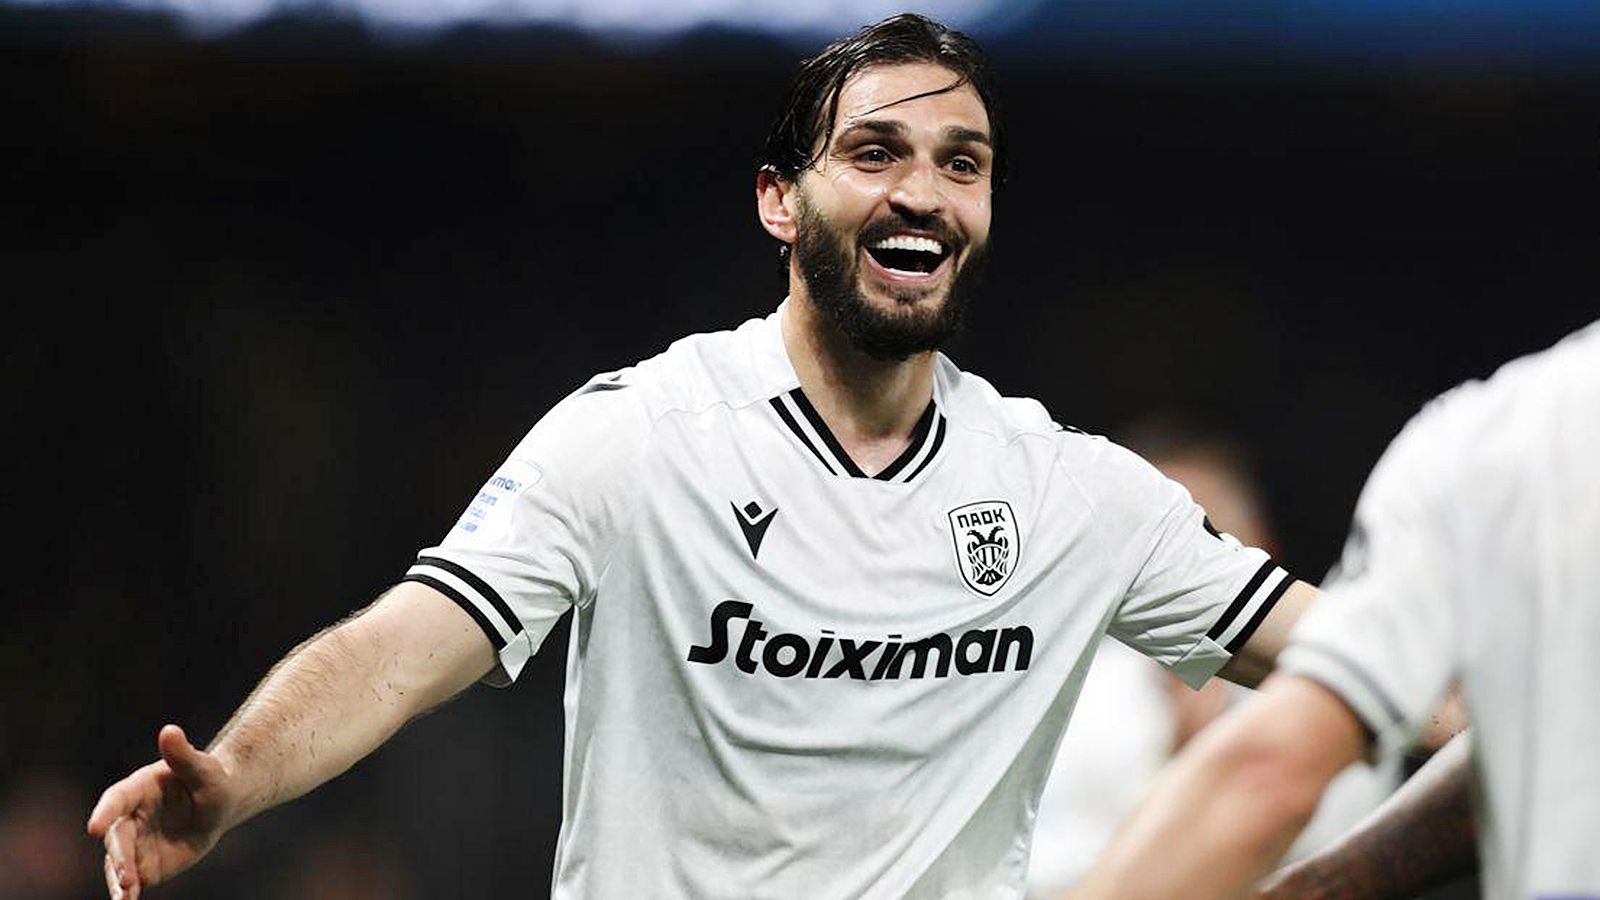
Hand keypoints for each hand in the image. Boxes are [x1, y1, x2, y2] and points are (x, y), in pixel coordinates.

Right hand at [86, 725, 240, 898]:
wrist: (219, 804)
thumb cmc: (212, 780)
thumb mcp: (204, 769)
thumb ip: (184, 755)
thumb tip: (170, 730)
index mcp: (137, 789)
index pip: (116, 800)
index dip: (105, 812)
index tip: (94, 828)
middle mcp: (129, 817)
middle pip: (117, 838)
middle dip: (120, 857)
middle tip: (127, 876)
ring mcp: (134, 842)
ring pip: (118, 862)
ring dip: (119, 879)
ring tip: (126, 895)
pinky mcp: (144, 863)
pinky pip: (131, 880)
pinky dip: (126, 893)